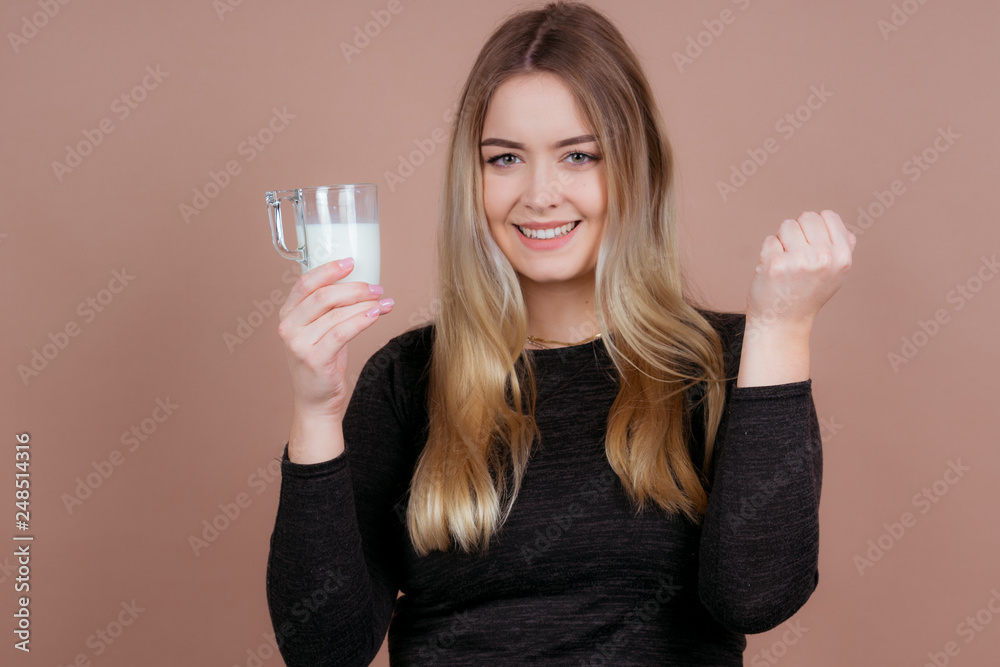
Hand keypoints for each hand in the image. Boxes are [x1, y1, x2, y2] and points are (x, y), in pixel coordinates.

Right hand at [277, 257, 392, 421]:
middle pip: (323, 296)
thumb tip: (360, 283)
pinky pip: (343, 332)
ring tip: (384, 301)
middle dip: (355, 288)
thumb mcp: (320, 329)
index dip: (329, 269)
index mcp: (287, 314)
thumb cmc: (322, 361)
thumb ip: (329, 308)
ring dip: (365, 304)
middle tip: (377, 288)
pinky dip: (362, 319)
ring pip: (336, 314)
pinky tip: (376, 313)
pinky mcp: (314, 359)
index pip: (305, 283)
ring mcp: (299, 344)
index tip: (351, 261)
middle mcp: (288, 327)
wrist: (315, 401)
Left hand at [746, 210, 855, 334]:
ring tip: (786, 264)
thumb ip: (840, 246)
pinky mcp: (775, 264)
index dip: (816, 228)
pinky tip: (774, 272)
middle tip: (796, 256)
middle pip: (807, 217)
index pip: (829, 215)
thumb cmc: (807, 293)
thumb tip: (833, 219)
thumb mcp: (835, 273)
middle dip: (798, 232)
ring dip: (782, 241)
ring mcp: (799, 261)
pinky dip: (768, 253)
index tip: (811, 246)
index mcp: (842, 257)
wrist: (783, 322)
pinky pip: (770, 240)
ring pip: (787, 225)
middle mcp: (824, 258)